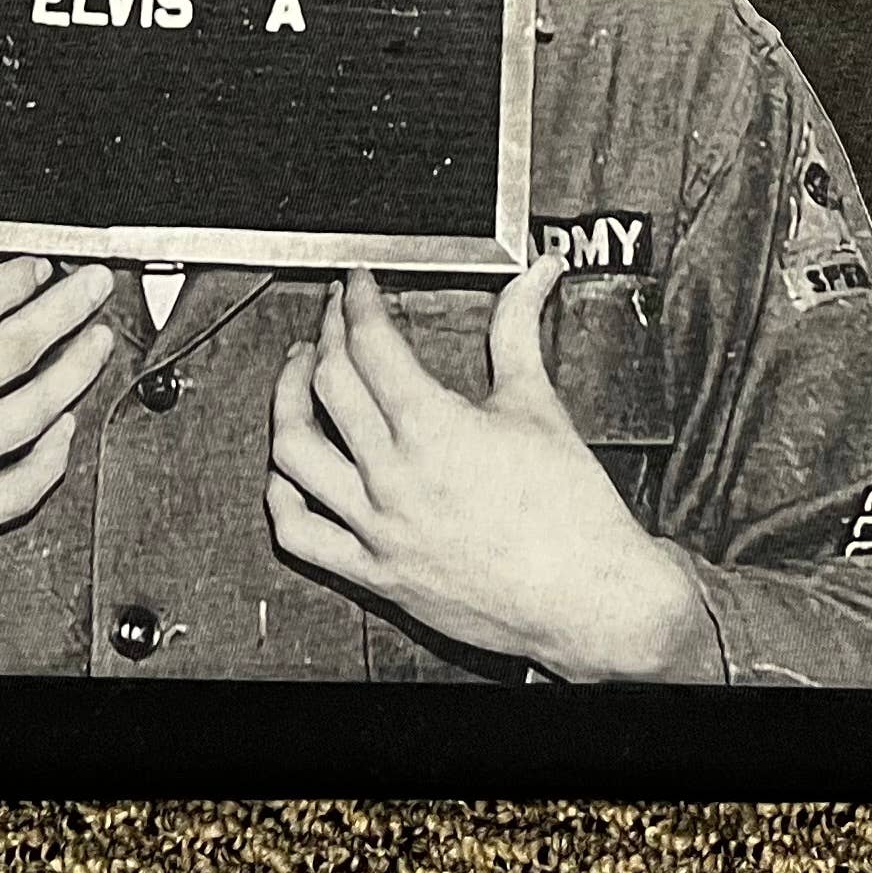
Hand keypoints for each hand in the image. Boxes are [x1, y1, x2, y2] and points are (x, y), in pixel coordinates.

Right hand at [0, 214, 119, 669]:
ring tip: (98, 344)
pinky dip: (47, 460)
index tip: (38, 267)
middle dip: (64, 310)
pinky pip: (13, 493)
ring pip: (26, 417)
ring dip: (72, 375)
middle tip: (95, 285)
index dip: (13, 283)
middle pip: (11, 353)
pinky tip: (61, 432)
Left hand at [266, 259, 718, 680]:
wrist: (589, 596)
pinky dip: (282, 494)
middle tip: (334, 316)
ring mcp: (379, 528)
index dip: (357, 302)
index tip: (358, 288)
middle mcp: (396, 478)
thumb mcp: (540, 404)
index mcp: (435, 428)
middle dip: (326, 334)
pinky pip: (300, 534)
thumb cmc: (572, 514)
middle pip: (328, 384)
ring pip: (295, 454)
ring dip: (287, 403)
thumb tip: (535, 276)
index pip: (371, 344)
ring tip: (298, 376)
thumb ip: (520, 330)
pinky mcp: (376, 572)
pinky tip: (290, 468)